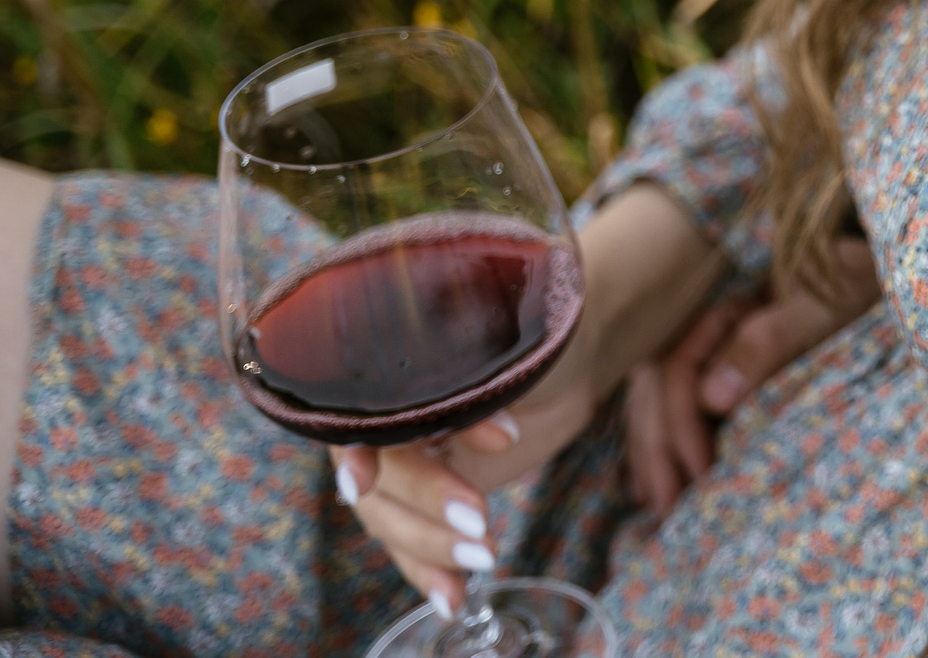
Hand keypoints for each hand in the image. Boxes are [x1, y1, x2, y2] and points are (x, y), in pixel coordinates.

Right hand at [326, 183, 728, 612]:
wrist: (576, 346)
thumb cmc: (538, 326)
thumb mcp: (506, 342)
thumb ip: (472, 377)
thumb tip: (464, 416)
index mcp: (384, 368)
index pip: (351, 418)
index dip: (354, 452)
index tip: (365, 481)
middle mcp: (382, 417)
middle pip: (379, 474)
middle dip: (422, 500)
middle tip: (476, 514)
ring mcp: (406, 458)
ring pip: (393, 517)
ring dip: (431, 544)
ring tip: (483, 554)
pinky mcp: (431, 492)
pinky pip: (414, 539)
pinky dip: (431, 569)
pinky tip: (453, 600)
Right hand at [623, 235, 880, 517]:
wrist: (881, 271)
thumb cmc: (858, 283)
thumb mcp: (823, 306)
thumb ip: (769, 340)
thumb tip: (711, 396)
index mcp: (721, 299)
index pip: (676, 365)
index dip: (680, 421)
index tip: (700, 471)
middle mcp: (704, 320)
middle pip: (656, 384)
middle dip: (658, 446)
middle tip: (667, 507)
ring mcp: (710, 340)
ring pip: (659, 394)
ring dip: (655, 447)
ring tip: (658, 503)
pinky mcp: (726, 360)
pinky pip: (680, 398)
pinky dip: (668, 435)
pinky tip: (662, 475)